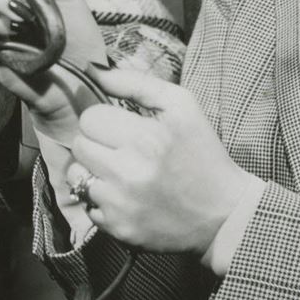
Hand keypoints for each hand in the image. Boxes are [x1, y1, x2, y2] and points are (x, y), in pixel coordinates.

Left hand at [67, 65, 257, 257]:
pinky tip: (125, 196)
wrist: (223, 214)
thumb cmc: (201, 153)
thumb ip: (136, 83)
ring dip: (93, 170)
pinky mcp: (116, 228)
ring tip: (120, 172)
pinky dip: (100, 199)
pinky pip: (85, 204)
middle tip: (122, 149)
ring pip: (76, 174)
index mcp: (145, 138)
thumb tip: (93, 71)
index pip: (90, 118)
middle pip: (79, 145)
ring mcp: (119, 204)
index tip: (124, 128)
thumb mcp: (182, 106)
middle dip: (98, 143)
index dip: (106, 119)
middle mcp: (128, 172)